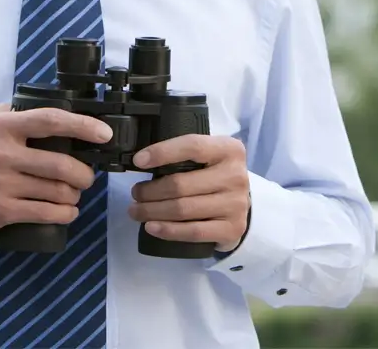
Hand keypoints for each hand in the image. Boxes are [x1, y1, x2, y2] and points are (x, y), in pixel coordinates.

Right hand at [0, 104, 112, 235]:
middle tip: (86, 177)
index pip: (51, 121)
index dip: (83, 126)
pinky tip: (67, 211)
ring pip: (57, 191)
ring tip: (73, 194)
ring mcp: (2, 183)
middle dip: (84, 174)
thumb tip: (48, 101)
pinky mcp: (2, 210)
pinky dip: (65, 213)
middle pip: (61, 164)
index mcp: (3, 127)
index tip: (104, 134)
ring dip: (74, 195)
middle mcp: (2, 153)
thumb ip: (14, 112)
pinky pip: (46, 212)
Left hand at [129, 136, 250, 252]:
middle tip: (135, 194)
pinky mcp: (232, 229)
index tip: (138, 161)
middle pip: (181, 184)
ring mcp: (235, 204)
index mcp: (229, 150)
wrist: (241, 204)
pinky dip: (168, 230)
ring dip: (152, 211)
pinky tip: (151, 227)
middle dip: (150, 191)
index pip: (192, 146)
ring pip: (183, 209)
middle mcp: (235, 175)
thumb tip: (142, 160)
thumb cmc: (216, 176)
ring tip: (136, 211)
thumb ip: (185, 155)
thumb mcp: (209, 157)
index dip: (162, 152)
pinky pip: (193, 232)